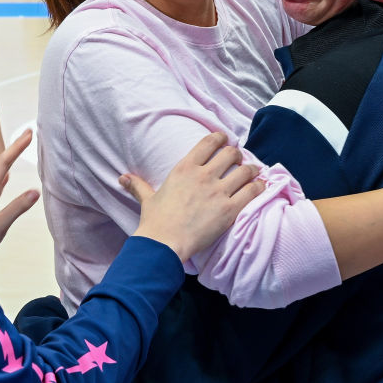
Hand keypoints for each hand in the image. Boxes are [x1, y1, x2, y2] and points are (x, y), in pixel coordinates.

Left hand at [0, 129, 40, 258]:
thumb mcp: (0, 224)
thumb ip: (17, 207)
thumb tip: (36, 190)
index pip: (4, 163)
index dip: (17, 147)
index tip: (29, 134)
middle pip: (0, 163)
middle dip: (14, 148)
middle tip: (28, 135)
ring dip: (8, 160)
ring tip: (18, 151)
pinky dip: (2, 176)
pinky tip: (4, 178)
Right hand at [124, 133, 264, 262]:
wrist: (163, 244)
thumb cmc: (155, 222)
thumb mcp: (147, 199)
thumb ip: (138, 185)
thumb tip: (122, 178)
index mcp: (184, 168)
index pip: (209, 142)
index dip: (221, 138)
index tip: (225, 140)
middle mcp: (203, 175)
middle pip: (230, 154)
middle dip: (237, 156)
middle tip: (239, 161)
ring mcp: (218, 192)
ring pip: (245, 170)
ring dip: (251, 170)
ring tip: (254, 173)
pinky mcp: (229, 209)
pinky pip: (252, 191)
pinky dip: (259, 186)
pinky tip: (261, 186)